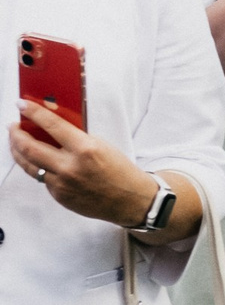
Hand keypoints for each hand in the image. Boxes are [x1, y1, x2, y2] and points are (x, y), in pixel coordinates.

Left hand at [11, 101, 191, 235]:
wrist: (131, 200)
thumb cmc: (120, 170)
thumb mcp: (102, 145)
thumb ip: (76, 136)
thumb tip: (52, 125)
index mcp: (85, 149)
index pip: (52, 125)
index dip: (33, 112)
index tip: (21, 105)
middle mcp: (70, 167)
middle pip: (29, 147)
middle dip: (16, 134)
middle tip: (13, 126)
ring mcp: (62, 184)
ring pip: (28, 165)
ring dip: (18, 151)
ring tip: (16, 142)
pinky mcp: (59, 196)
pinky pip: (42, 178)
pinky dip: (39, 167)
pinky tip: (40, 162)